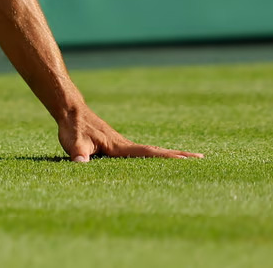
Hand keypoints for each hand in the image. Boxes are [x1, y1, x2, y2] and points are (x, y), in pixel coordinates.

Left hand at [58, 105, 202, 161]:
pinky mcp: (117, 146)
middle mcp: (126, 145)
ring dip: (169, 156)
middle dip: (178, 156)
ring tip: (189, 161)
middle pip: (157, 152)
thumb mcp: (74, 142)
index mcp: (121, 147)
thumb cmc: (73, 128)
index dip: (168, 157)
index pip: (149, 153)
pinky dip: (155, 156)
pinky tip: (158, 162)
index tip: (189, 159)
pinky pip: (140, 153)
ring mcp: (123, 145)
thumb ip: (78, 152)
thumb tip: (80, 162)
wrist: (71, 110)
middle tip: (202, 159)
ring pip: (150, 152)